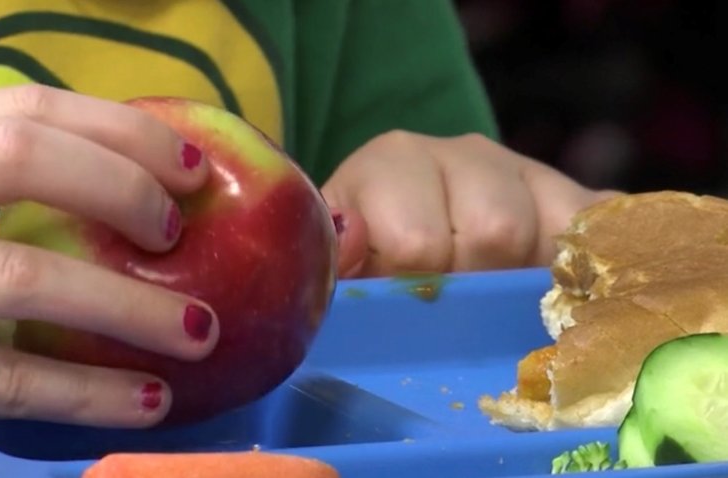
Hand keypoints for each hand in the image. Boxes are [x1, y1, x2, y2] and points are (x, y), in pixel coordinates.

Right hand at [0, 85, 218, 426]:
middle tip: (181, 235)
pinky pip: (1, 379)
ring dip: (131, 307)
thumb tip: (118, 193)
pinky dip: (86, 392)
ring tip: (200, 331)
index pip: (21, 106)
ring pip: (22, 275)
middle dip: (121, 188)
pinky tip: (147, 400)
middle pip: (18, 156)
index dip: (120, 129)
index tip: (194, 167)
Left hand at [322, 131, 619, 276]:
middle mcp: (465, 153)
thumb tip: (349, 237)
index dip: (414, 286)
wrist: (415, 231)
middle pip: (494, 231)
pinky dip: (590, 272)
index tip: (404, 300)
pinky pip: (603, 233)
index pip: (417, 239)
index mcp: (393, 162)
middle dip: (472, 286)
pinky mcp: (579, 198)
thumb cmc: (373, 257)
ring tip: (495, 297)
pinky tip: (559, 290)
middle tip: (455, 304)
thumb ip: (338, 257)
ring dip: (525, 284)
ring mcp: (527, 172)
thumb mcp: (342, 260)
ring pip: (553, 237)